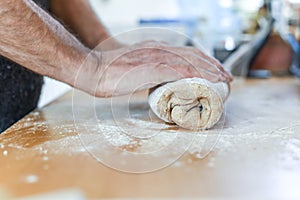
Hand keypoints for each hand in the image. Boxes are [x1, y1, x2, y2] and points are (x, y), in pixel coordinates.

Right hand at [75, 41, 232, 96]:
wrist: (92, 68)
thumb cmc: (110, 71)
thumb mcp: (135, 69)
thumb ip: (150, 72)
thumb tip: (161, 83)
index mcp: (155, 49)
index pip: (186, 52)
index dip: (204, 61)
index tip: (215, 71)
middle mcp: (159, 49)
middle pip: (193, 54)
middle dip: (213, 64)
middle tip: (226, 75)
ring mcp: (156, 57)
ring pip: (190, 61)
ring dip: (209, 69)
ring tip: (223, 78)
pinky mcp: (151, 68)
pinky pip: (178, 70)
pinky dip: (195, 75)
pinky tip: (205, 80)